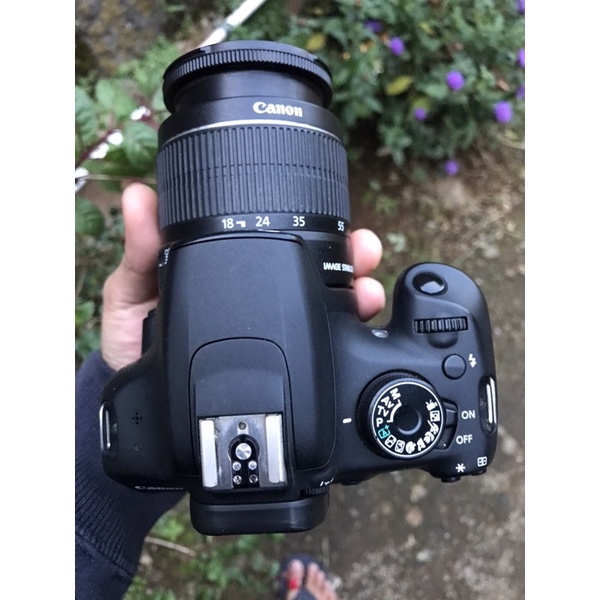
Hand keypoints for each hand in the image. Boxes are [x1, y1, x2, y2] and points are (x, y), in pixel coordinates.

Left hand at [101, 183, 385, 370]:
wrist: (144, 399)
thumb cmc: (137, 340)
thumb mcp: (132, 291)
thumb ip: (139, 251)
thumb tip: (138, 197)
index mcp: (230, 270)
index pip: (276, 236)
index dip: (307, 220)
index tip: (331, 208)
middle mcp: (260, 297)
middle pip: (317, 267)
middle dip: (349, 254)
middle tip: (364, 249)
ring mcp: (275, 333)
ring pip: (329, 305)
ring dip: (357, 293)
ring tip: (367, 292)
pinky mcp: (283, 368)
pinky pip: (322, 349)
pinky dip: (348, 337)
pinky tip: (358, 331)